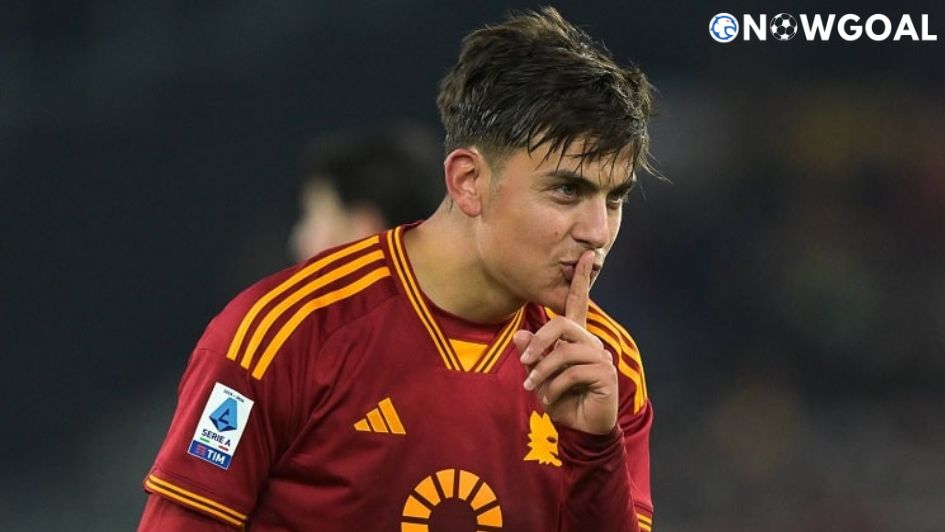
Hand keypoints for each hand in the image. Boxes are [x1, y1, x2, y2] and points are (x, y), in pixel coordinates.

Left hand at [514, 250, 618, 434]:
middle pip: (563, 325)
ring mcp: (600, 358)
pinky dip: (554, 387)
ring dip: (542, 372)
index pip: (578, 304)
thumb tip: (519, 335)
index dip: (581, 281)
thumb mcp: (539, 376)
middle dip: (539, 341)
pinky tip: (550, 399)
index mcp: (576, 339)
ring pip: (564, 352)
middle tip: (523, 362)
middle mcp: (590, 344)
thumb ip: (531, 355)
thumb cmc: (561, 400)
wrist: (579, 428)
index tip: (585, 256)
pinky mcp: (605, 374)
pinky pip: (572, 372)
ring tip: (532, 388)